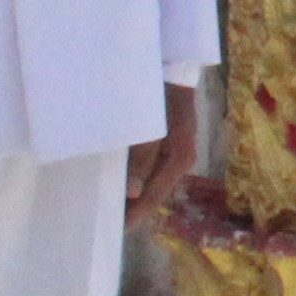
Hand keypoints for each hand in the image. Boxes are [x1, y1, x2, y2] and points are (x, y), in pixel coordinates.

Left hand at [126, 81, 197, 223]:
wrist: (174, 66)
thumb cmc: (162, 96)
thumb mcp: (152, 128)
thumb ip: (142, 159)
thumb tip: (132, 193)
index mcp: (180, 160)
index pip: (156, 196)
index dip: (137, 214)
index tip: (118, 229)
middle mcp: (182, 160)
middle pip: (157, 192)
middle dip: (137, 207)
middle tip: (112, 221)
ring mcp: (177, 151)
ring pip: (156, 182)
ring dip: (137, 194)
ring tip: (116, 205)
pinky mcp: (170, 142)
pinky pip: (154, 169)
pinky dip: (140, 178)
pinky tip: (126, 181)